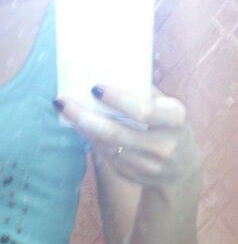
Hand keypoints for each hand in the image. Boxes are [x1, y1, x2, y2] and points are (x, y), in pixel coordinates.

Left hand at [54, 85, 199, 186]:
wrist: (181, 169)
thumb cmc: (167, 126)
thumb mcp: (167, 107)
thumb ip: (144, 92)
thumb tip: (109, 69)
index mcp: (174, 119)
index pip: (143, 110)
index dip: (117, 100)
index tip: (94, 88)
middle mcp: (162, 145)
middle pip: (115, 132)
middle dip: (84, 117)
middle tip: (61, 102)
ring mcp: (146, 164)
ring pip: (105, 144)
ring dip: (81, 127)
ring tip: (63, 109)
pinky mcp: (131, 174)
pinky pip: (104, 154)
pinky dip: (89, 138)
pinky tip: (78, 125)